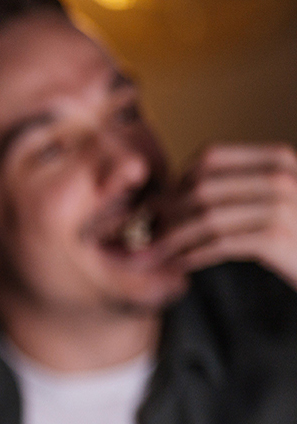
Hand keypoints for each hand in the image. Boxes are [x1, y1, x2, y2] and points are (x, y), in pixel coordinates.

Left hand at [155, 143, 296, 288]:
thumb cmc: (293, 236)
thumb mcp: (268, 203)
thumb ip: (230, 192)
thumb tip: (160, 201)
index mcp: (277, 159)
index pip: (210, 158)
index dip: (177, 182)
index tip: (159, 207)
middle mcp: (282, 176)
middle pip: (202, 188)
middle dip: (166, 215)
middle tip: (143, 237)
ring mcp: (284, 206)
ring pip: (207, 218)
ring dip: (172, 239)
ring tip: (153, 254)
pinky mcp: (280, 238)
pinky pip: (222, 244)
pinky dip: (194, 254)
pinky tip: (180, 264)